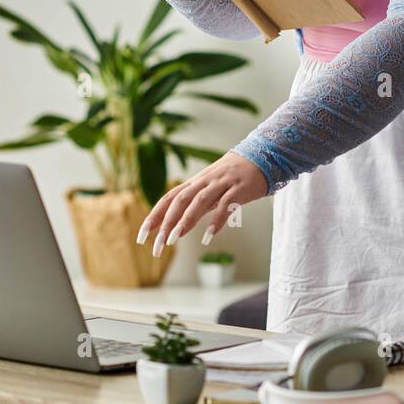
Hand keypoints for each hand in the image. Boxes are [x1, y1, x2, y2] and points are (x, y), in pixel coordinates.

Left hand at [136, 152, 268, 256]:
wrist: (262, 157)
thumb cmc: (232, 177)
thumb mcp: (210, 188)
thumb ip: (194, 204)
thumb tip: (173, 224)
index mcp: (195, 182)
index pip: (169, 198)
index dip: (154, 216)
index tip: (142, 236)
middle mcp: (205, 181)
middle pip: (180, 200)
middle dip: (166, 222)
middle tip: (157, 246)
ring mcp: (222, 184)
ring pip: (199, 201)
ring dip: (185, 220)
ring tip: (174, 239)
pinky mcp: (240, 189)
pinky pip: (226, 205)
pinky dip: (216, 220)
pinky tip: (209, 236)